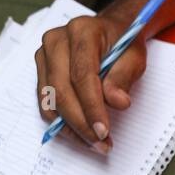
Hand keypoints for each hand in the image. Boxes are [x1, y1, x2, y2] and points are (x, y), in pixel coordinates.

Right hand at [34, 14, 146, 151]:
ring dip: (71, 128)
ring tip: (94, 143)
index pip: (81, 75)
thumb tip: (117, 103)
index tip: (103, 131)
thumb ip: (124, 77)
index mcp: (81, 31)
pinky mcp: (41, 70)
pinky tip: (81, 132)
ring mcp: (44, 55)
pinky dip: (62, 122)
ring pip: (49, 101)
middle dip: (80, 123)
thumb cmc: (122, 42)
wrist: (109, 31)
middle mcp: (56, 40)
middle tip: (101, 143)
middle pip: (60, 90)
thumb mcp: (134, 56)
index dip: (91, 107)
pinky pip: (45, 103)